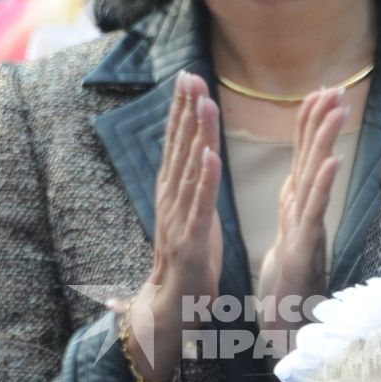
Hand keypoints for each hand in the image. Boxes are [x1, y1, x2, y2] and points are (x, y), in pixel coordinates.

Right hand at [131, 71, 221, 381]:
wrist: (171, 306)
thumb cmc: (187, 260)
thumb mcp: (191, 214)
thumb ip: (192, 184)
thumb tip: (196, 153)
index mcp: (172, 192)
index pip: (177, 143)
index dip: (182, 110)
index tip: (189, 77)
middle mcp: (170, 199)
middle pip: (179, 147)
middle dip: (185, 110)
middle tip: (191, 75)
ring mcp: (179, 218)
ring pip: (189, 168)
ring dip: (197, 134)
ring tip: (204, 102)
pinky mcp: (191, 239)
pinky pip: (199, 204)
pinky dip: (204, 179)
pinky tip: (210, 155)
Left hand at [257, 87, 346, 333]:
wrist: (286, 327)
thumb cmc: (289, 286)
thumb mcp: (290, 236)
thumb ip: (298, 208)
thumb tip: (304, 180)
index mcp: (297, 207)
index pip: (303, 156)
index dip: (311, 123)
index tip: (322, 90)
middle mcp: (306, 213)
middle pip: (314, 158)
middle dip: (325, 121)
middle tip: (339, 87)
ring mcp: (308, 229)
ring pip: (316, 178)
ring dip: (327, 142)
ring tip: (338, 110)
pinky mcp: (305, 250)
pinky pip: (314, 213)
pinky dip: (322, 186)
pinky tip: (332, 161)